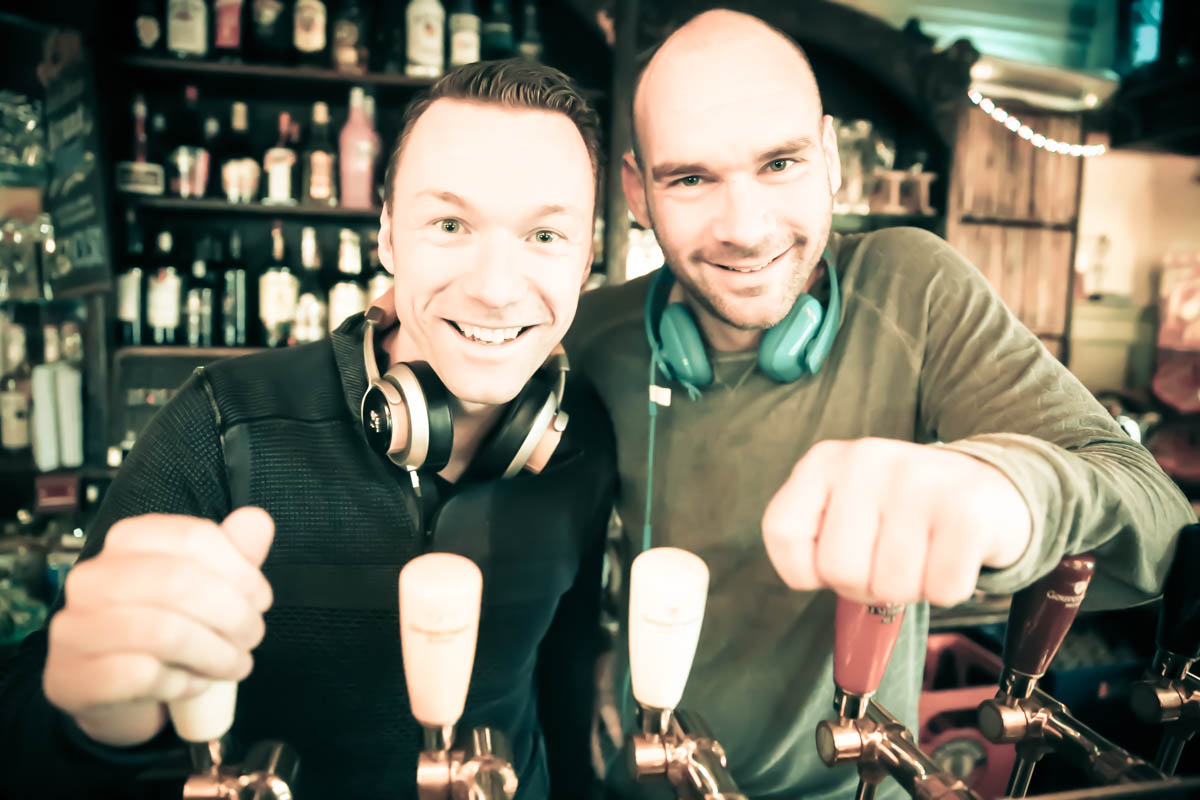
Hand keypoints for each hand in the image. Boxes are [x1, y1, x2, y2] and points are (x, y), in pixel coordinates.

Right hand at [43, 507, 274, 746]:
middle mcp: (92, 578)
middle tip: (252, 636)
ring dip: (215, 653)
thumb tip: (257, 521)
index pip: (193, 537)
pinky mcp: (71, 678)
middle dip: (233, 614)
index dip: (241, 571)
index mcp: (128, 542)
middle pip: (180, 581)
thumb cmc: (167, 631)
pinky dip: (181, 682)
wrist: (119, 694)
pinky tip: (193, 683)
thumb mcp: (208, 588)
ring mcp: (75, 629)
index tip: (260, 599)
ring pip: (163, 631)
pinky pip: (140, 675)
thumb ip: (234, 554)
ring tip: (234, 664)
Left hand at [761, 438, 1031, 607]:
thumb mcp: (843, 508)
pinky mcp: (967, 510)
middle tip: (888, 562)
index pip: (782, 533)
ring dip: (910, 589)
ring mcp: (918, 480)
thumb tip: (809, 577)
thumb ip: (809, 538)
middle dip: (863, 585)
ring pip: (891, 586)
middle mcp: (866, 459)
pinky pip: (942, 589)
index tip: (833, 558)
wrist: (990, 489)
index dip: (804, 569)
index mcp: (824, 461)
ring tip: (923, 554)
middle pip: (838, 569)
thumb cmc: (902, 513)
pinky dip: (948, 590)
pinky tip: (951, 556)